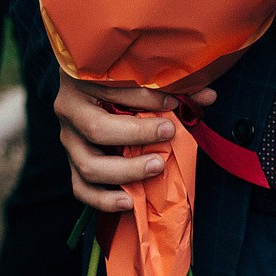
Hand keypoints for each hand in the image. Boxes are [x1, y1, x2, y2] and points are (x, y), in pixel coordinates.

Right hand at [55, 75, 216, 212]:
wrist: (85, 82)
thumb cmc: (116, 75)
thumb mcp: (138, 75)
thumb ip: (173, 85)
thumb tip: (208, 97)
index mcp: (82, 79)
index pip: (114, 91)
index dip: (147, 99)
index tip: (174, 104)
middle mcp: (70, 110)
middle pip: (97, 130)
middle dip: (137, 135)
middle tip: (168, 133)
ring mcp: (68, 139)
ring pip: (89, 165)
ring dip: (126, 171)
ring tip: (156, 166)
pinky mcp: (72, 162)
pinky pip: (81, 188)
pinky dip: (104, 199)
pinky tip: (128, 200)